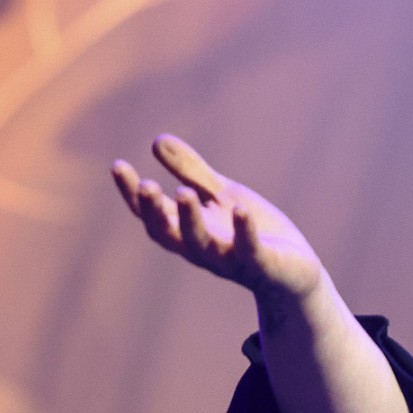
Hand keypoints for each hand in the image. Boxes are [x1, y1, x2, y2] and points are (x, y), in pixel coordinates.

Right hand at [112, 134, 322, 299]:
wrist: (294, 272)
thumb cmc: (251, 232)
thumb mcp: (221, 196)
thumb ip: (192, 172)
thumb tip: (156, 141)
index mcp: (188, 230)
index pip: (151, 214)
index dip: (132, 193)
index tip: (118, 165)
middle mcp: (202, 249)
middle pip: (168, 234)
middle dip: (154, 211)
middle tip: (147, 186)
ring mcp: (231, 260)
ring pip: (202, 245)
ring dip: (190, 220)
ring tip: (183, 191)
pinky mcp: (262, 266)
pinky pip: (250, 251)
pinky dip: (245, 232)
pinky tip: (241, 209)